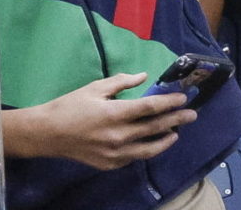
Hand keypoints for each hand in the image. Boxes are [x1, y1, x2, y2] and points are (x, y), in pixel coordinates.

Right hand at [10, 75, 190, 169]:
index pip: (150, 107)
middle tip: (192, 114)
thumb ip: (121, 82)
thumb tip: (144, 77)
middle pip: (155, 127)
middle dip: (176, 119)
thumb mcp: (94, 88)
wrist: (48, 134)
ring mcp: (116, 153)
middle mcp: (119, 135)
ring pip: (150, 148)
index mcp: (114, 113)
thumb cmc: (69, 106)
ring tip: (176, 132)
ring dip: (166, 139)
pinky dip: (147, 148)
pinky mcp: (112, 164)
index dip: (169, 102)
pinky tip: (152, 142)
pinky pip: (135, 156)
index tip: (183, 98)